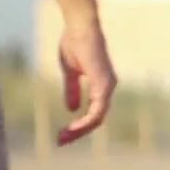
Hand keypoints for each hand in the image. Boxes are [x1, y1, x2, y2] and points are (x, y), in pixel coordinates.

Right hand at [56, 18, 116, 145]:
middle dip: (79, 132)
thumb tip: (71, 108)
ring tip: (63, 137)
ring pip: (98, 117)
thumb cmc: (75, 45)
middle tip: (61, 141)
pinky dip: (86, 120)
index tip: (63, 133)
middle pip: (97, 119)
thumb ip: (73, 90)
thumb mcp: (71, 72)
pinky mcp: (104, 82)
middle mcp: (108, 87)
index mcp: (102, 85)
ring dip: (80, 129)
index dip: (80, 125)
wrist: (80, 28)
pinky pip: (98, 109)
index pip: (95, 113)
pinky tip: (74, 126)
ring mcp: (108, 86)